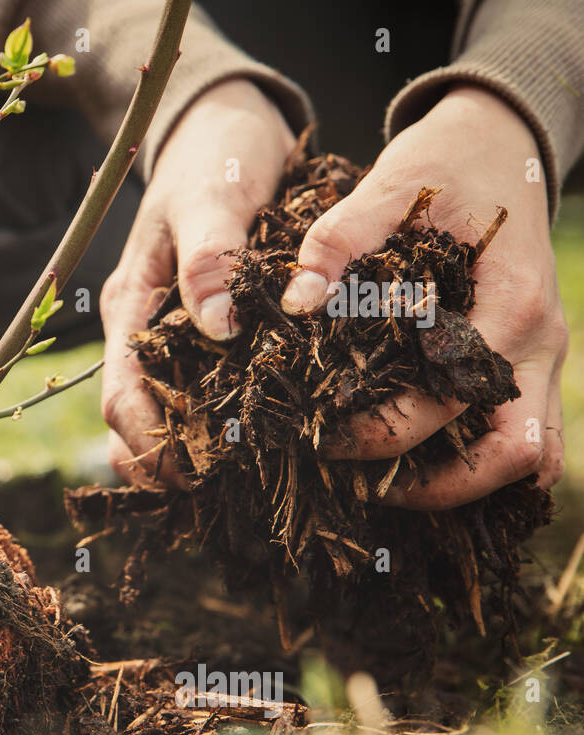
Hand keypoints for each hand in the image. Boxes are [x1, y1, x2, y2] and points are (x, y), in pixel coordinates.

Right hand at [100, 79, 293, 486]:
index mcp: (132, 306)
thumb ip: (211, 258)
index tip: (188, 474)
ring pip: (168, 412)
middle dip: (165, 462)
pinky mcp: (208, 330)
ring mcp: (175, 333)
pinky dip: (222, 421)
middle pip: (136, 419)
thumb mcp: (212, 196)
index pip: (120, 395)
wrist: (225, 124)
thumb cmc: (214, 155)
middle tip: (218, 494)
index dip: (145, 443)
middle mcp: (146, 330)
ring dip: (191, 450)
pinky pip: (206, 388)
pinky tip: (261, 440)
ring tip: (240, 482)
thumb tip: (217, 330)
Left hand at [280, 84, 567, 507]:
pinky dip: (480, 462)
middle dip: (440, 486)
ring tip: (387, 487)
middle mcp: (538, 343)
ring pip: (531, 455)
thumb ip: (339, 239)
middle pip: (517, 454)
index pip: (453, 400)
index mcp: (510, 304)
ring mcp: (543, 357)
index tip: (324, 438)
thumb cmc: (445, 165)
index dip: (386, 433)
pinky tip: (417, 465)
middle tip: (364, 486)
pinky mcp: (529, 362)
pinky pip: (524, 435)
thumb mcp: (389, 185)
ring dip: (467, 483)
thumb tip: (296, 301)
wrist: (501, 143)